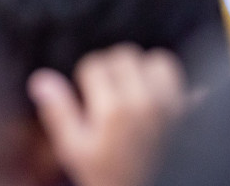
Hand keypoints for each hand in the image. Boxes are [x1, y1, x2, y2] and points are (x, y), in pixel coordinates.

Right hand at [27, 45, 186, 185]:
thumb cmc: (106, 175)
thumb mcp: (74, 149)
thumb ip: (58, 111)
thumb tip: (40, 79)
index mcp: (113, 109)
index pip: (95, 64)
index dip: (86, 77)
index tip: (87, 94)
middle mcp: (145, 101)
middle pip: (126, 55)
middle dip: (113, 69)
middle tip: (106, 92)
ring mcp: (171, 105)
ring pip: (157, 61)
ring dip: (144, 71)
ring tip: (132, 92)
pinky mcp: (189, 112)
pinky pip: (185, 82)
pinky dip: (171, 86)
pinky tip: (158, 102)